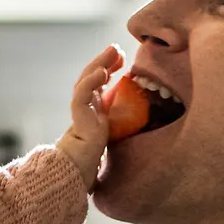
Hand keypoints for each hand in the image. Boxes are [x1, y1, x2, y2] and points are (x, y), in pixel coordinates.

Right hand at [54, 44, 121, 188]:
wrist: (76, 175)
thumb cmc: (91, 163)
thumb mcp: (112, 141)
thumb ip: (119, 132)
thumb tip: (147, 133)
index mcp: (93, 110)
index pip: (99, 83)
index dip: (108, 68)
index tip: (121, 59)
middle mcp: (86, 107)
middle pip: (92, 76)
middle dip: (105, 60)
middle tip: (117, 48)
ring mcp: (81, 110)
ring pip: (86, 80)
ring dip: (99, 63)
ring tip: (112, 51)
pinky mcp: (78, 116)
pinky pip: (82, 94)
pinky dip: (90, 80)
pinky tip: (102, 71)